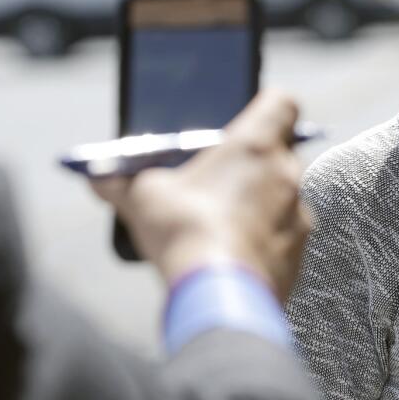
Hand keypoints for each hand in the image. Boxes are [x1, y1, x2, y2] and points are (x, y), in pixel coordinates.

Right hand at [91, 90, 311, 301]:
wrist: (218, 296)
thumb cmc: (185, 232)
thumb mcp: (142, 198)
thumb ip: (123, 180)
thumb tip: (99, 176)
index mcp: (256, 145)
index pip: (283, 103)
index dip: (266, 108)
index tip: (246, 120)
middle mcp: (288, 173)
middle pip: (280, 153)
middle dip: (254, 163)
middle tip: (221, 180)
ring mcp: (298, 213)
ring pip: (284, 196)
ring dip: (261, 203)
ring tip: (223, 223)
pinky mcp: (299, 251)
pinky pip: (285, 236)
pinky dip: (265, 240)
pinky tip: (235, 254)